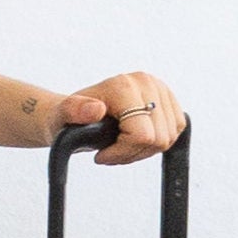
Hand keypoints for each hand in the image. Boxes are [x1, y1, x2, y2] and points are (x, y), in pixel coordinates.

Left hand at [61, 72, 184, 164]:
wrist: (78, 111)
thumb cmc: (69, 116)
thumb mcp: (62, 115)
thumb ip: (73, 110)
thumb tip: (96, 109)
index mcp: (123, 85)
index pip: (142, 135)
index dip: (123, 152)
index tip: (102, 155)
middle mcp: (146, 82)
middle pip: (158, 139)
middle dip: (131, 153)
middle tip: (110, 153)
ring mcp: (161, 89)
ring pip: (168, 139)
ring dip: (142, 151)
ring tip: (120, 147)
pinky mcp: (169, 100)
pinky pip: (175, 133)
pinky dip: (155, 145)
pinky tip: (134, 141)